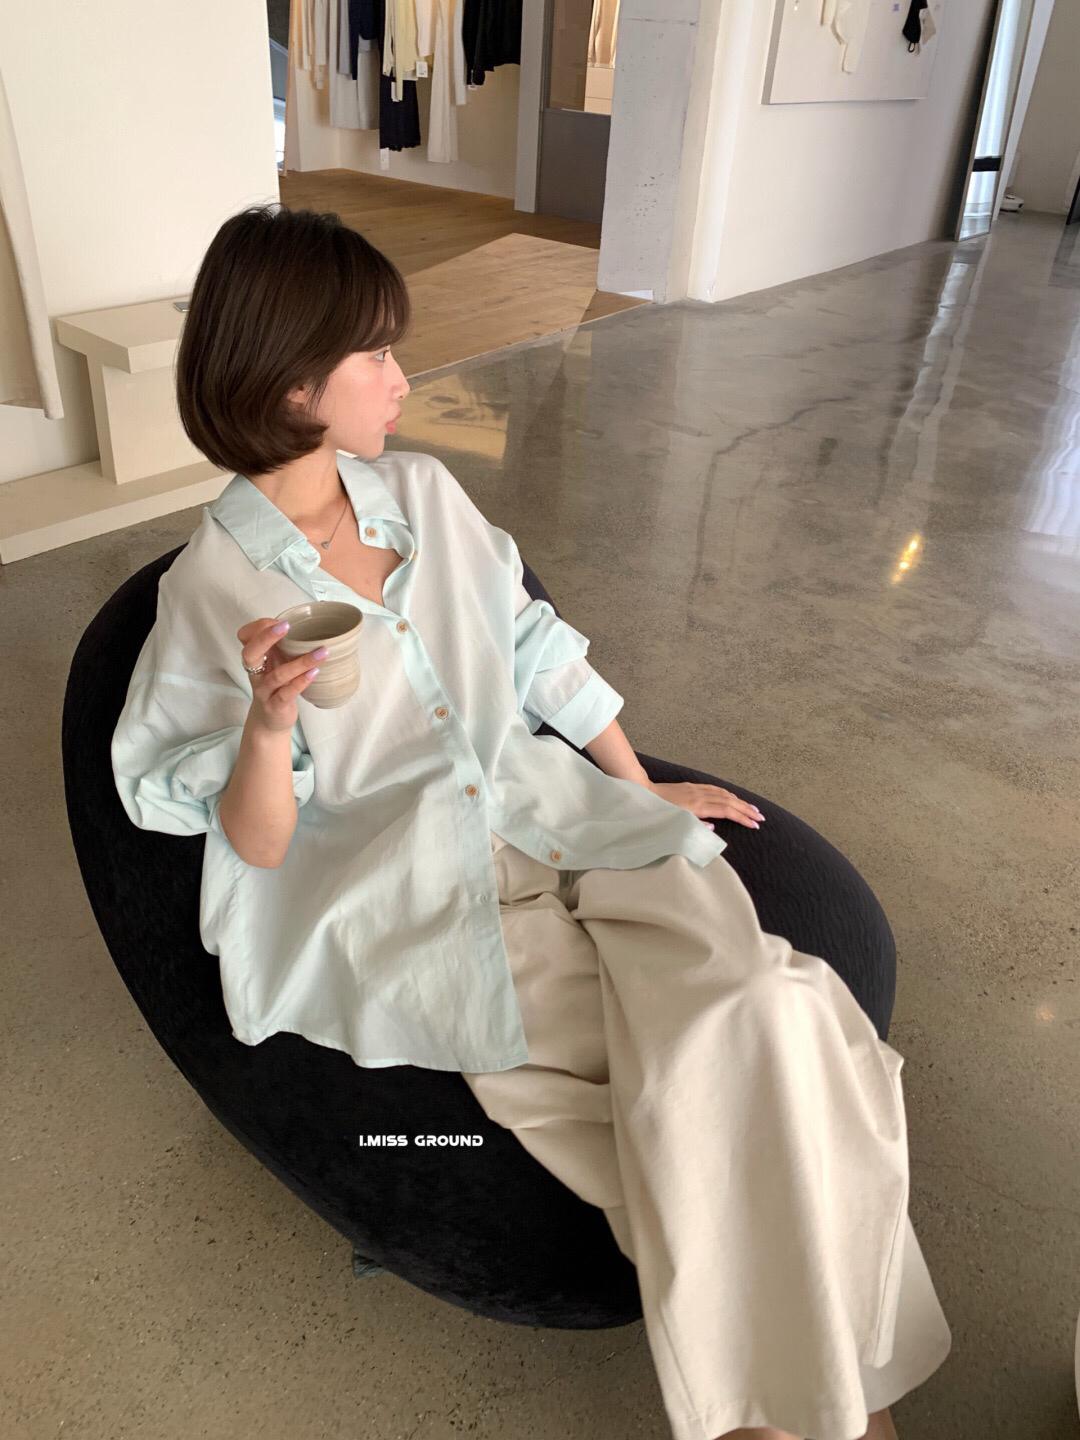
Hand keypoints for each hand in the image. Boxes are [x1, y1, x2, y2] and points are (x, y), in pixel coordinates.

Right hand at [236, 617, 326, 734]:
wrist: (269, 722)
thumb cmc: (276, 687)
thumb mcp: (276, 663)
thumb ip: (282, 646)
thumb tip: (306, 625)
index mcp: (256, 659)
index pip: (245, 638)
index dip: (258, 627)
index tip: (279, 621)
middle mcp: (256, 673)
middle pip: (251, 653)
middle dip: (266, 637)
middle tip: (286, 625)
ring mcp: (265, 691)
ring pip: (278, 675)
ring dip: (301, 662)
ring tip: (322, 652)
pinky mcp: (275, 706)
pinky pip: (286, 693)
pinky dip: (301, 682)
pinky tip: (315, 672)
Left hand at [642, 779, 765, 830]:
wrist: (642, 791)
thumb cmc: (656, 811)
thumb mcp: (673, 823)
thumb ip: (694, 826)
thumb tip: (713, 827)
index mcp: (697, 806)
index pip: (727, 811)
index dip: (743, 818)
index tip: (755, 824)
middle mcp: (700, 795)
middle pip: (729, 801)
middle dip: (746, 810)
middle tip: (761, 817)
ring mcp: (696, 789)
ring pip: (723, 793)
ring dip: (739, 801)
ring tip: (751, 808)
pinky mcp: (691, 786)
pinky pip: (715, 789)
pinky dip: (727, 794)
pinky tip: (731, 796)